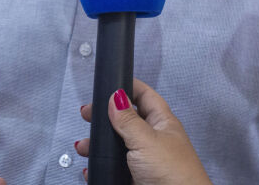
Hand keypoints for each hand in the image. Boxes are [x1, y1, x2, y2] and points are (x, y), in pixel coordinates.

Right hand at [76, 78, 212, 184]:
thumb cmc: (174, 175)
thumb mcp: (146, 140)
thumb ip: (129, 119)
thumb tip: (116, 96)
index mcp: (162, 122)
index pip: (144, 95)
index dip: (127, 87)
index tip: (108, 84)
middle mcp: (154, 139)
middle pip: (126, 120)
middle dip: (105, 117)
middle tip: (87, 114)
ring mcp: (145, 160)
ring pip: (117, 146)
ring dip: (98, 145)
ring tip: (84, 147)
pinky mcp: (137, 178)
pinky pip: (115, 168)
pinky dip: (101, 167)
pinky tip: (92, 167)